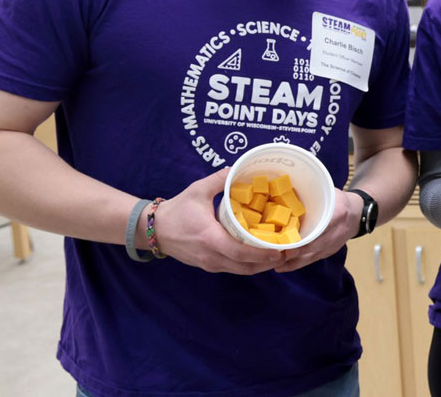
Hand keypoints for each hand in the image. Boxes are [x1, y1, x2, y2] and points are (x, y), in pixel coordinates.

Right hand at [151, 168, 284, 274]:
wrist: (153, 229)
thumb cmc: (177, 210)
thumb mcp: (198, 190)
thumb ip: (219, 179)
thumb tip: (238, 169)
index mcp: (210, 238)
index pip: (240, 253)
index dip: (262, 255)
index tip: (280, 252)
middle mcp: (211, 256)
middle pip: (246, 268)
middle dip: (268, 264)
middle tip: (288, 254)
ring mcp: (209, 265)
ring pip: (241, 271)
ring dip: (261, 266)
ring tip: (279, 256)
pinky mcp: (208, 266)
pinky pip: (233, 269)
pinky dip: (249, 265)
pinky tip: (260, 256)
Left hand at [276, 187, 361, 272]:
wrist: (358, 215)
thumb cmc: (339, 201)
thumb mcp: (330, 193)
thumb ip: (314, 195)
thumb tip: (288, 188)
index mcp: (338, 214)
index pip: (323, 227)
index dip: (307, 236)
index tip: (292, 241)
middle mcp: (337, 232)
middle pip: (316, 246)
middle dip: (297, 253)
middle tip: (278, 255)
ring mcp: (333, 244)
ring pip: (312, 256)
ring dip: (294, 262)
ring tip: (276, 265)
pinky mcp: (329, 252)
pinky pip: (312, 259)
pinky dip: (297, 264)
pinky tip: (283, 267)